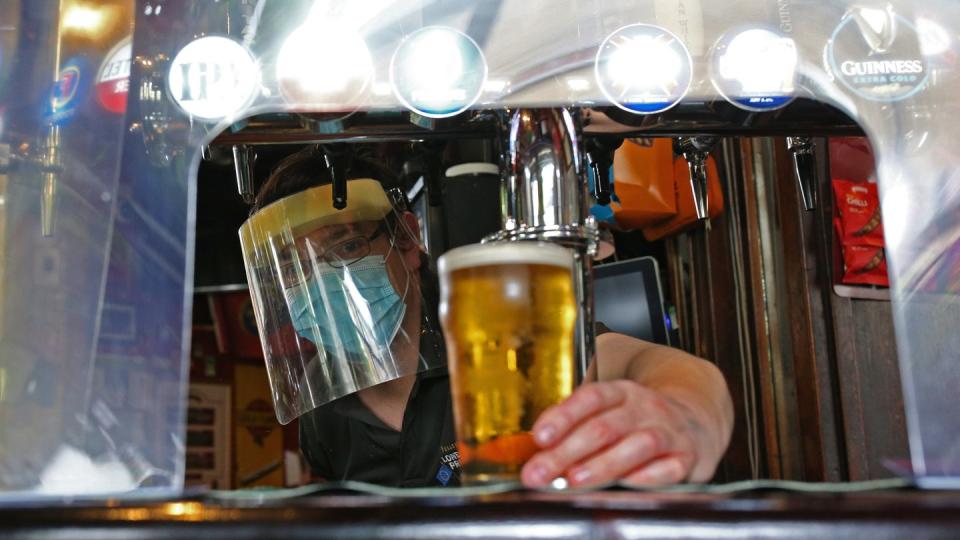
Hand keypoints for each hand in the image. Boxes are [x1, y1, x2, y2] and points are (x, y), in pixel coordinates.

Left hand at [520, 380, 717, 487]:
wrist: (696, 420)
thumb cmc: (639, 421)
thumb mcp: (610, 412)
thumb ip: (576, 429)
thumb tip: (539, 455)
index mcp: (621, 392)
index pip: (589, 398)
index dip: (562, 416)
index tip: (539, 437)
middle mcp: (645, 407)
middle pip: (603, 427)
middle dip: (566, 452)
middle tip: (539, 473)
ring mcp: (669, 431)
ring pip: (637, 445)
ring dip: (603, 463)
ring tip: (575, 479)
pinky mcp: (688, 457)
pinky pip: (670, 468)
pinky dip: (648, 476)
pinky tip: (626, 484)